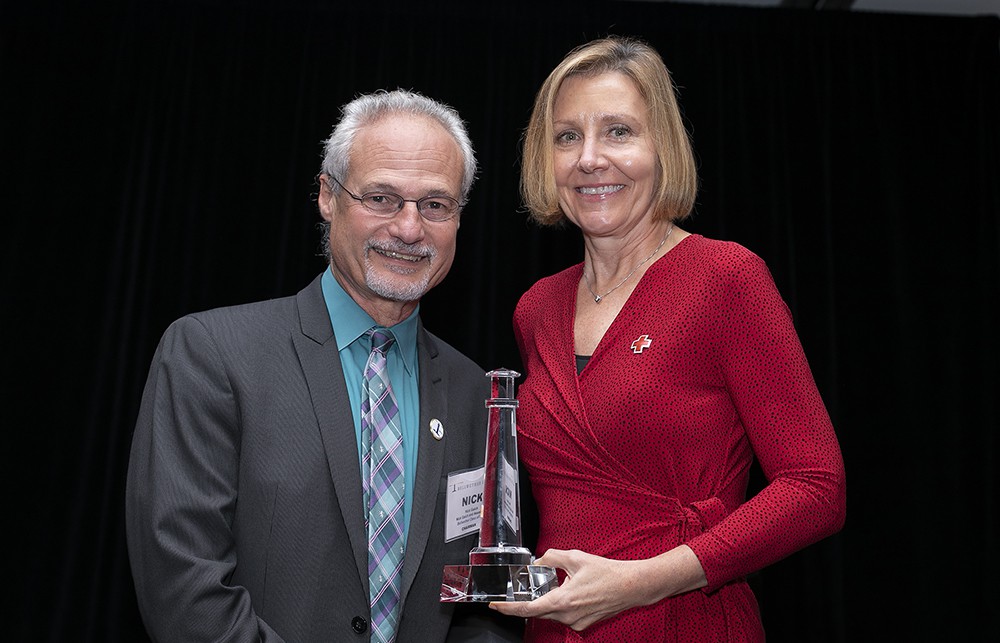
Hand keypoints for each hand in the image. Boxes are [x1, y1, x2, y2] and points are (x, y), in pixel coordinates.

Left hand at [489, 549, 658, 631]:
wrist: (631, 586)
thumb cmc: (607, 573)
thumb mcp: (575, 557)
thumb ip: (551, 556)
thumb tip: (539, 561)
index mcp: (563, 601)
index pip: (527, 609)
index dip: (508, 608)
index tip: (496, 605)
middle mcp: (568, 616)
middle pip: (538, 612)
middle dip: (528, 601)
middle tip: (522, 590)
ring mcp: (576, 622)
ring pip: (551, 614)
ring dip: (546, 601)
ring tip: (555, 585)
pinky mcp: (583, 623)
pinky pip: (563, 616)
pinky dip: (559, 605)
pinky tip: (568, 591)